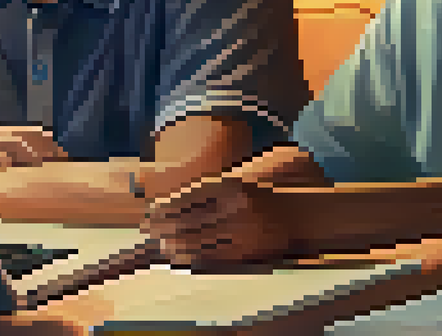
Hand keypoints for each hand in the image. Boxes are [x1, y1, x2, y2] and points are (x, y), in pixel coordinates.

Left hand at [143, 174, 299, 271]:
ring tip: (159, 243)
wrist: (293, 216)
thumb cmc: (256, 199)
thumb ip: (206, 192)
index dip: (165, 207)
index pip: (188, 198)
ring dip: (172, 243)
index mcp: (230, 187)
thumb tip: (168, 204)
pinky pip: (209, 256)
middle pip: (187, 220)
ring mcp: (239, 232)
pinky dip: (189, 256)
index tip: (150, 212)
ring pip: (195, 241)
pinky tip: (177, 256)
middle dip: (163, 226)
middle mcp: (234, 208)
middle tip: (147, 229)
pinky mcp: (243, 252)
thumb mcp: (232, 186)